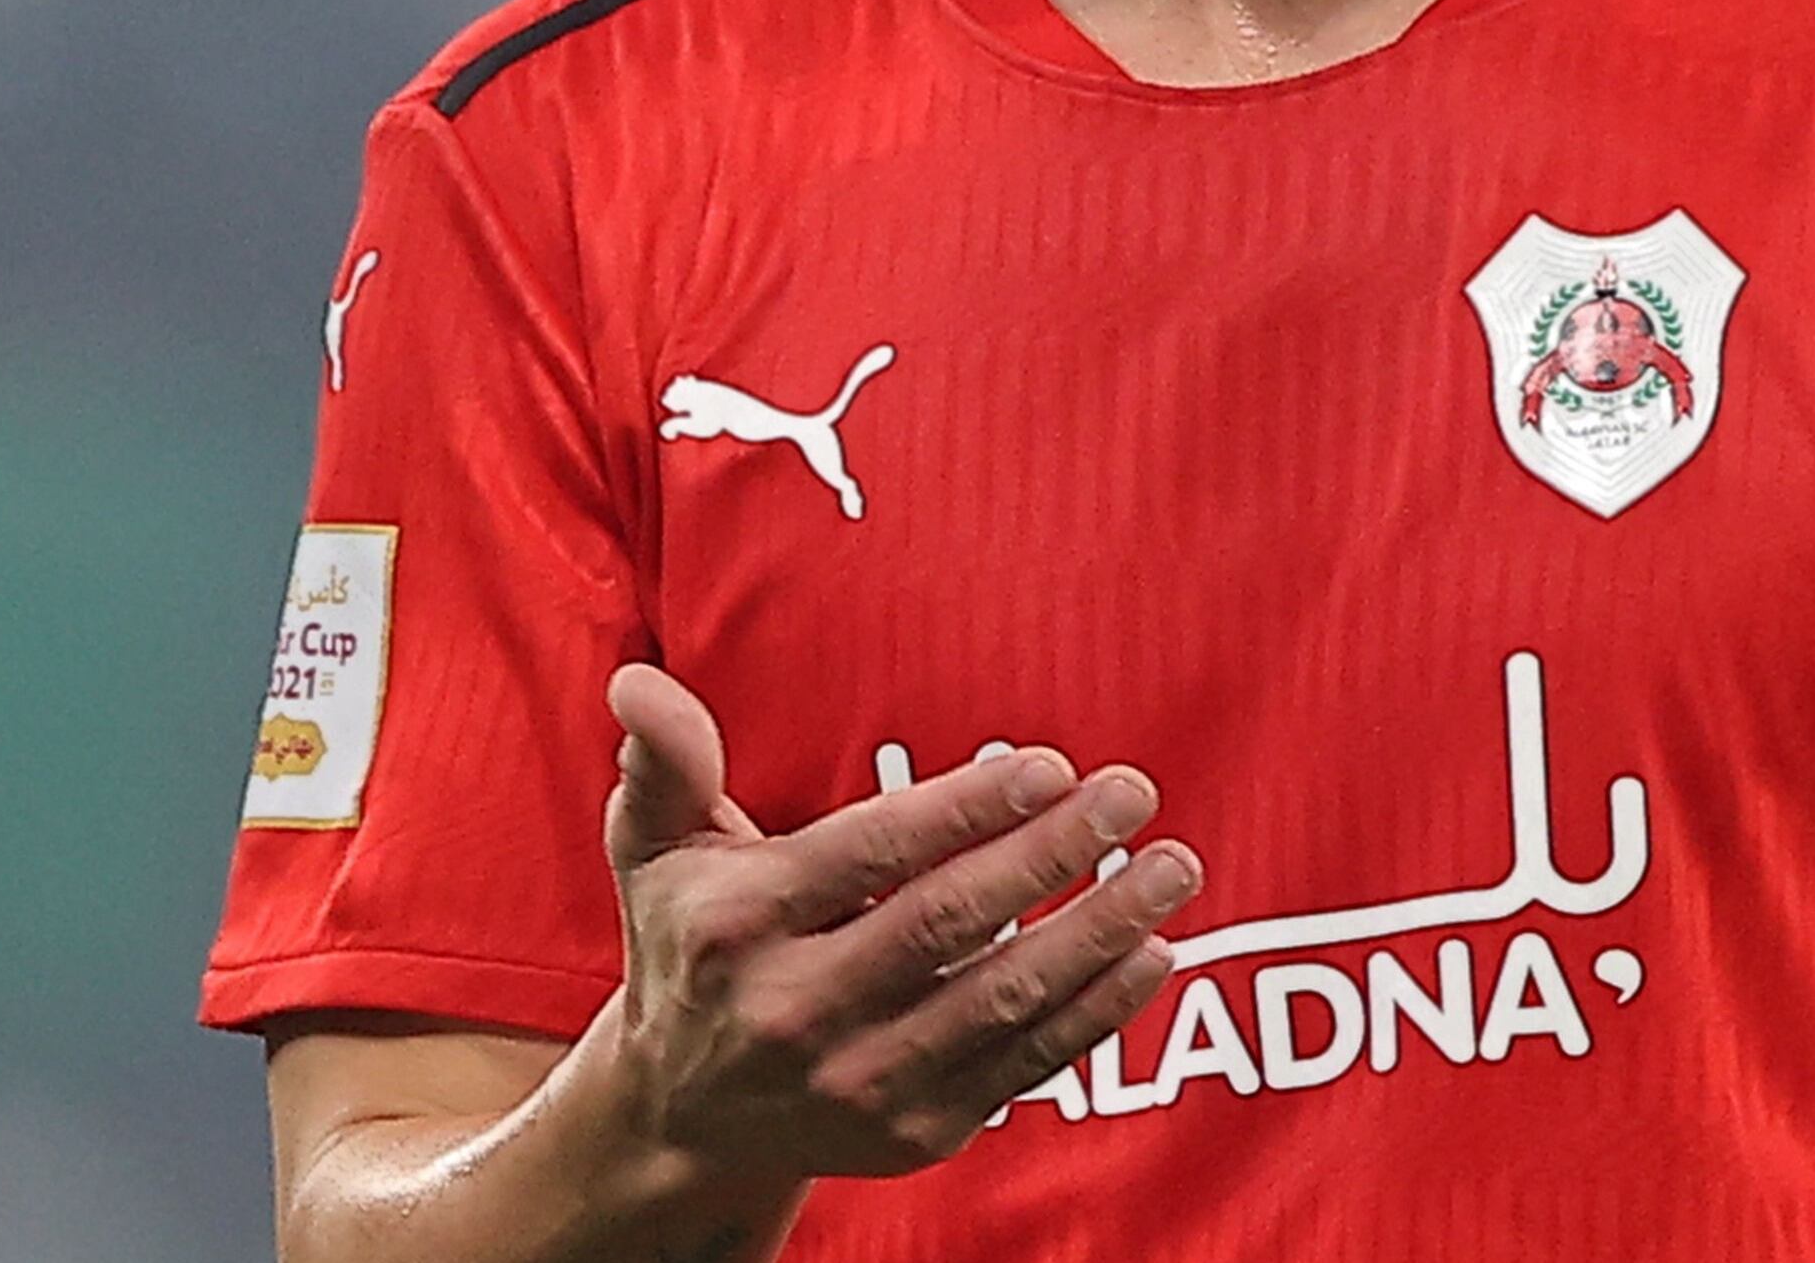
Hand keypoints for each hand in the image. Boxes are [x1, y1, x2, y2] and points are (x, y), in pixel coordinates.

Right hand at [597, 663, 1200, 1178]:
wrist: (683, 1116)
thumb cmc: (690, 947)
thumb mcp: (655, 853)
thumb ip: (665, 764)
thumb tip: (642, 683)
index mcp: (743, 927)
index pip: (870, 857)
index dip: (965, 809)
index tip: (1048, 765)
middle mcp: (799, 1012)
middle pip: (947, 926)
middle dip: (1051, 855)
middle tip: (1133, 791)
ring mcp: (861, 1083)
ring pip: (1000, 1001)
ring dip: (1097, 933)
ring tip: (1172, 867)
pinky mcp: (915, 1131)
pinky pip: (1023, 1067)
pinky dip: (1095, 1014)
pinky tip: (1150, 953)